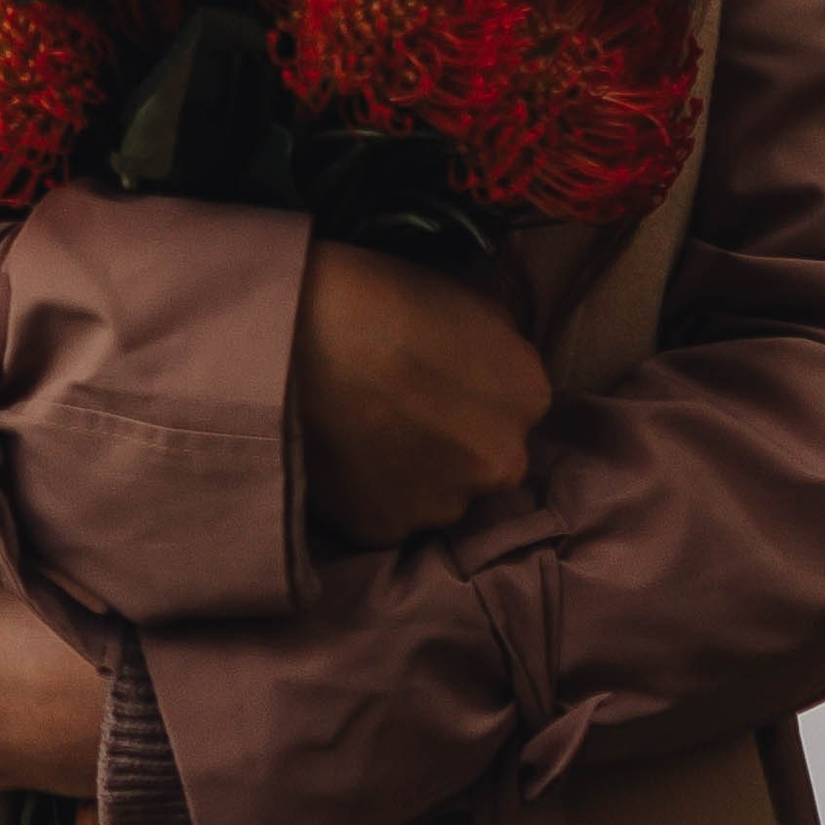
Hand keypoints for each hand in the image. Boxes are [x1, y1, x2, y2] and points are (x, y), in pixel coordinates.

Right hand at [292, 243, 551, 546]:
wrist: (296, 333)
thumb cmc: (380, 294)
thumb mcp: (468, 299)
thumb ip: (497, 349)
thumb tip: (492, 371)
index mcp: (528, 397)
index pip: (515, 406)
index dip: (476, 391)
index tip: (439, 376)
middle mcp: (502, 462)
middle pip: (485, 457)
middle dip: (454, 440)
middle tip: (403, 405)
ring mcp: (445, 504)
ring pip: (439, 493)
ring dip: (415, 470)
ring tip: (367, 428)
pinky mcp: (389, 530)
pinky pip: (389, 513)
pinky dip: (372, 491)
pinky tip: (347, 453)